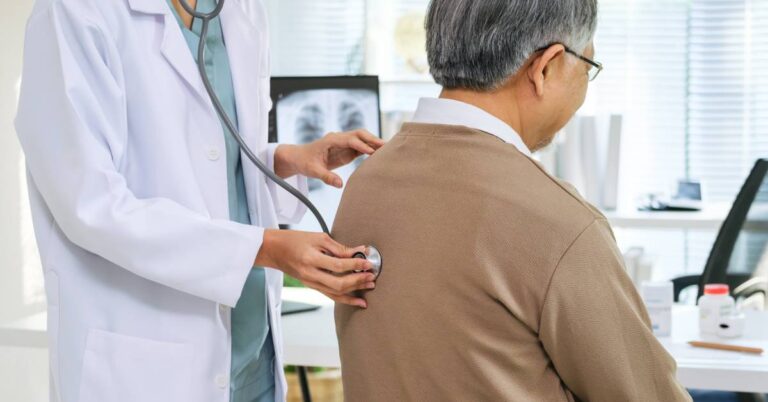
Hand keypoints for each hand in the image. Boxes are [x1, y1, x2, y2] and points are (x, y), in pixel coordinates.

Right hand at [255, 229, 375, 307]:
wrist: (273, 250)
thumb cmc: (295, 240)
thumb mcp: (318, 237)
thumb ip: (339, 247)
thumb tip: (359, 252)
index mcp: (311, 259)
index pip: (338, 265)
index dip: (356, 265)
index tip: (368, 262)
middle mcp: (310, 275)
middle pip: (339, 283)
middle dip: (358, 281)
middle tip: (372, 276)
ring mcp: (310, 283)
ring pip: (336, 293)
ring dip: (355, 291)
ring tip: (369, 287)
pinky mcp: (311, 286)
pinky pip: (330, 295)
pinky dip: (345, 298)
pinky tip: (358, 300)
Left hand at [274, 129, 384, 186]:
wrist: (298, 158)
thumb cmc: (304, 162)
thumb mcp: (313, 171)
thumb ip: (326, 177)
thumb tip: (340, 185)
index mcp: (331, 140)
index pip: (350, 140)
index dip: (361, 145)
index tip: (372, 151)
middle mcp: (339, 138)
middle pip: (359, 134)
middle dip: (372, 139)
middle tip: (386, 146)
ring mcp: (343, 143)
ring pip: (362, 139)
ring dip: (374, 143)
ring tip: (388, 150)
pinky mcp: (346, 150)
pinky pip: (360, 147)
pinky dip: (371, 149)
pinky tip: (380, 155)